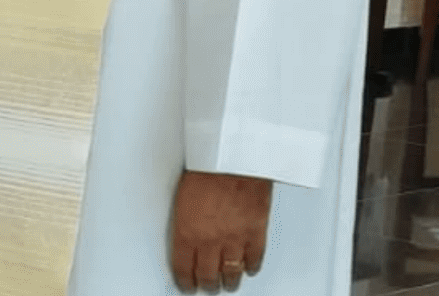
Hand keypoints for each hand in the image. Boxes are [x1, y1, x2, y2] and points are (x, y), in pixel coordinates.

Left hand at [170, 171, 270, 292]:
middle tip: (205, 287)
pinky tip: (248, 269)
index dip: (184, 280)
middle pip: (207, 276)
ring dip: (228, 282)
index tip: (185, 284)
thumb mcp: (182, 195)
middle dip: (205, 285)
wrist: (235, 156)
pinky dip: (251, 267)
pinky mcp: (256, 233)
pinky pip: (254, 259)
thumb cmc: (207, 166)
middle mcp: (210, 240)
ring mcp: (235, 239)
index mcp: (187, 231)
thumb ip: (186, 219)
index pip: (183, 268)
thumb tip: (186, 228)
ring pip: (231, 274)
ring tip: (226, 285)